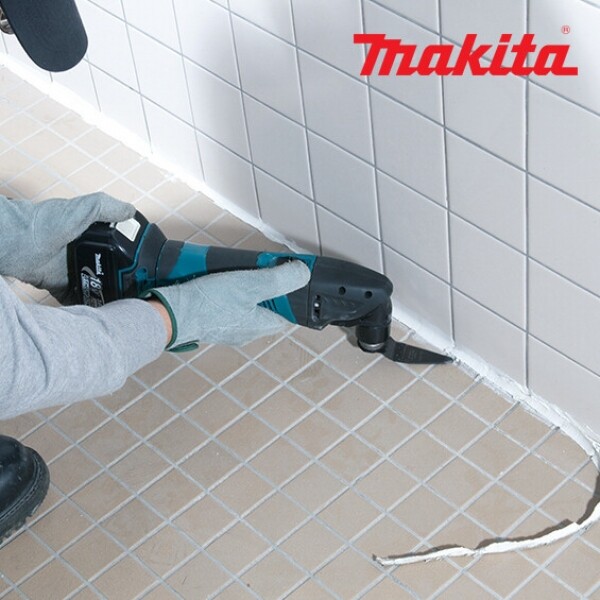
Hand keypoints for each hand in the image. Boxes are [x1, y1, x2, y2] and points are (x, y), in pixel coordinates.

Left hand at [0, 193, 133, 303]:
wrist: (13, 243)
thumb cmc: (43, 222)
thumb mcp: (80, 209)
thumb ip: (106, 207)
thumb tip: (131, 211)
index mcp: (91, 232)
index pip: (118, 242)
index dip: (132, 252)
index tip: (145, 263)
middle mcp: (84, 250)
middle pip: (111, 266)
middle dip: (123, 277)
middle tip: (137, 288)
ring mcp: (73, 268)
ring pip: (98, 283)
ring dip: (108, 292)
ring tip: (124, 302)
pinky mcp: (61, 284)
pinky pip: (79, 297)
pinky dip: (89, 304)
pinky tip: (101, 309)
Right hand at [147, 260, 311, 350]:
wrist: (169, 314)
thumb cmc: (209, 303)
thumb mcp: (251, 285)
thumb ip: (280, 280)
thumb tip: (304, 273)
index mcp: (261, 326)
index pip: (288, 312)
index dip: (290, 293)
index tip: (288, 275)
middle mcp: (246, 330)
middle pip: (267, 305)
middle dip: (264, 285)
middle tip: (258, 268)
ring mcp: (228, 327)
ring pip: (245, 303)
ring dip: (244, 285)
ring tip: (237, 270)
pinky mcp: (211, 320)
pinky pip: (226, 304)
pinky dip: (226, 290)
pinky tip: (219, 278)